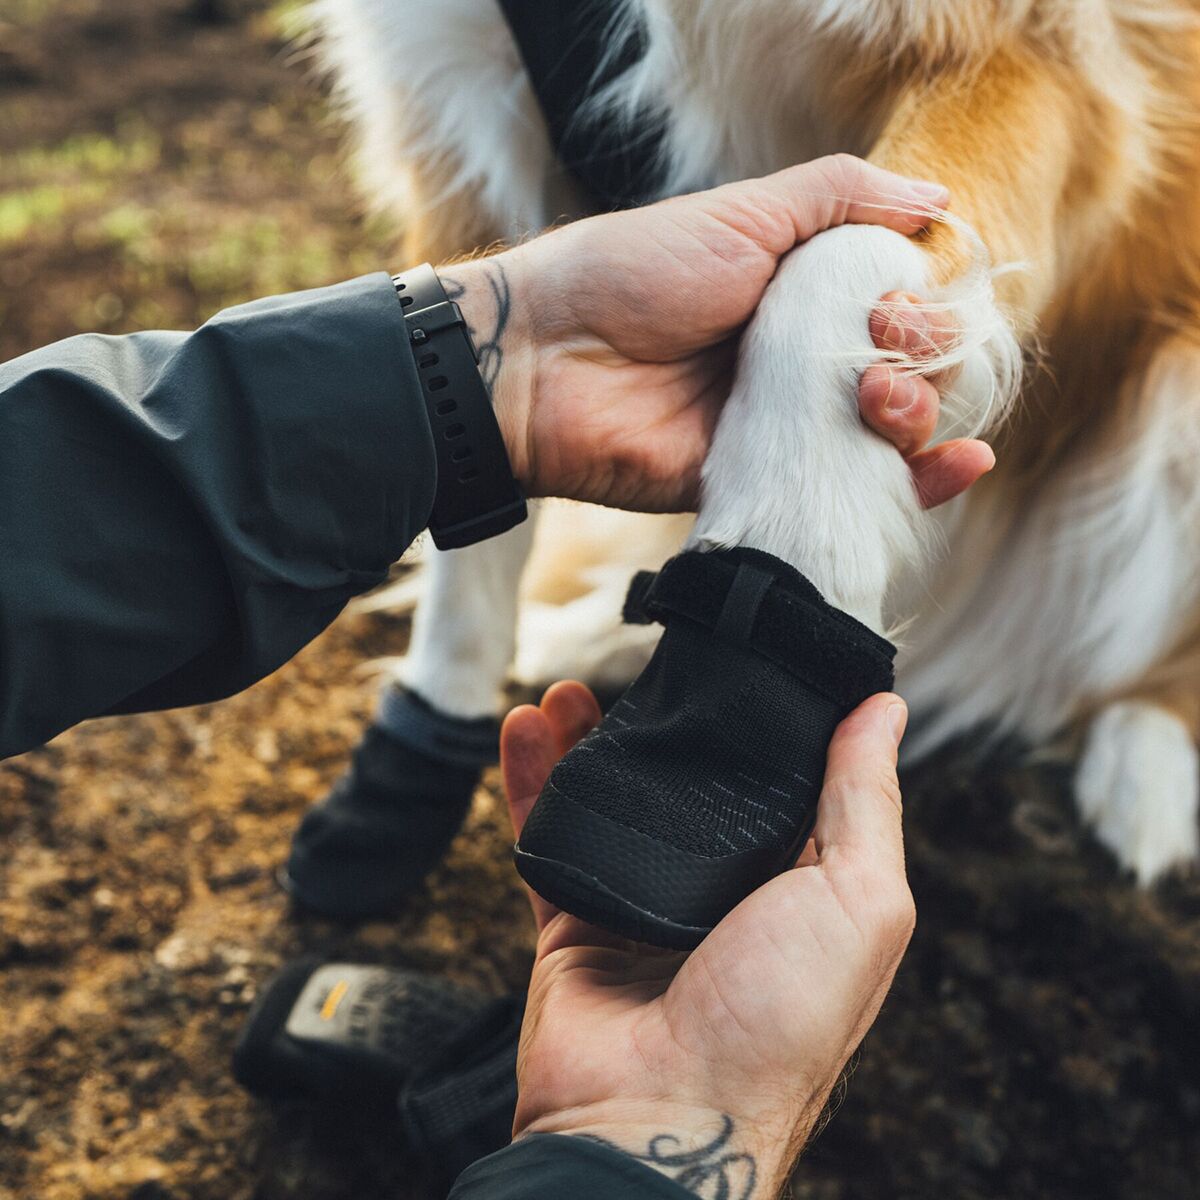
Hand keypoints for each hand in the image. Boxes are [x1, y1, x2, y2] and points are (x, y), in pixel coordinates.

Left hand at [445, 154, 993, 511]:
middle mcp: (802, 366)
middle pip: (909, 373)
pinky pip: (854, 496)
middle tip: (880, 344)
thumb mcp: (740, 215)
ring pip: (893, 435)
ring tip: (876, 397)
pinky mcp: (767, 488)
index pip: (899, 307)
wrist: (545, 364)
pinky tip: (958, 464)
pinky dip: (922, 485)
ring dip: (918, 412)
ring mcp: (786, 431)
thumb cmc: (633, 275)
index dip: (922, 307)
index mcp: (800, 298)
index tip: (896, 303)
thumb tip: (938, 204)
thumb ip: (838, 199)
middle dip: (925, 359)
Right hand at [501, 681, 915, 1197]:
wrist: (659, 1115)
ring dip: (589, 741)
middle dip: (668, 727)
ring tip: (571, 690)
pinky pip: (550, 835)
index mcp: (800, 888)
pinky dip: (532, 781)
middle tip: (648, 671)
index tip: (749, 657)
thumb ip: (865, 801)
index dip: (766, 721)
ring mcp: (645, 907)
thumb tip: (884, 709)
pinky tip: (524, 728)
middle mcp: (725, 895)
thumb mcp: (859, 903)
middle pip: (692, 787)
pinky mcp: (577, 921)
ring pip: (614, 802)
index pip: (787, 783)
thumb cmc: (776, 1026)